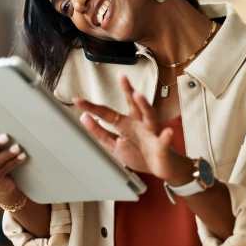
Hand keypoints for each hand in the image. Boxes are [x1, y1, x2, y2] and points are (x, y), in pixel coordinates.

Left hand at [76, 74, 191, 181]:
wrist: (159, 168)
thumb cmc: (139, 154)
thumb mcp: (114, 145)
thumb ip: (99, 132)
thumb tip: (84, 117)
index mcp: (126, 124)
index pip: (107, 113)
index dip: (93, 107)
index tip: (78, 101)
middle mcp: (139, 124)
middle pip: (133, 104)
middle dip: (127, 90)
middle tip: (121, 77)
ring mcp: (151, 133)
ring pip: (149, 115)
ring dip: (144, 105)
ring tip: (138, 95)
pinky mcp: (161, 145)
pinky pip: (164, 140)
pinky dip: (166, 136)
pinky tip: (167, 132)